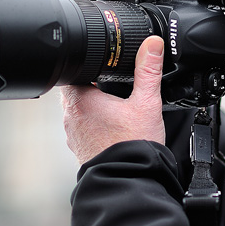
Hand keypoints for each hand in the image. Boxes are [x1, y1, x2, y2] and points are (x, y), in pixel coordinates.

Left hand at [60, 36, 166, 164]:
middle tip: (115, 85)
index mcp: (81, 99)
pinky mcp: (79, 148)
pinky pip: (83, 128)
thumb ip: (149, 71)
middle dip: (93, 84)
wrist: (129, 180)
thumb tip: (152, 45)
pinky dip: (95, 124)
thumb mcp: (146, 103)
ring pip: (79, 109)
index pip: (75, 69)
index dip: (90, 64)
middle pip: (76, 88)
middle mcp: (71, 116)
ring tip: (117, 107)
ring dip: (93, 105)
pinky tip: (114, 128)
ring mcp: (73, 134)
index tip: (105, 65)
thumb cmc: (133, 146)